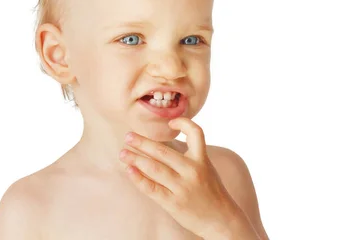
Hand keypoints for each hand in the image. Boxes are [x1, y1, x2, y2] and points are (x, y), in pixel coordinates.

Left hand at [119, 118, 245, 238]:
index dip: (183, 123)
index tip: (170, 123)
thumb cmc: (210, 191)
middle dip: (143, 142)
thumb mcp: (206, 168)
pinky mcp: (173, 203)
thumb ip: (189, 155)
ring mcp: (182, 187)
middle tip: (128, 136)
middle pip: (163, 152)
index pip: (196, 133)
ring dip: (135, 159)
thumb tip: (162, 143)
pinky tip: (129, 170)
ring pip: (154, 168)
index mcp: (202, 159)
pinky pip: (152, 188)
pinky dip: (138, 178)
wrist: (221, 220)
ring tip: (123, 153)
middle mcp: (193, 171)